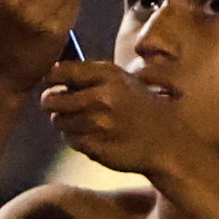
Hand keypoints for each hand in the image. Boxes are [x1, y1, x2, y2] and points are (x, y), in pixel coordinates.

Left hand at [36, 56, 209, 184]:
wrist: (167, 142)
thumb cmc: (141, 108)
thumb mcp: (122, 82)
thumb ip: (90, 77)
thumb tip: (51, 75)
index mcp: (108, 75)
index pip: (60, 71)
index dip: (51, 79)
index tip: (54, 84)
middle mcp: (102, 97)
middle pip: (51, 99)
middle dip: (53, 103)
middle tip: (61, 107)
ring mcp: (99, 124)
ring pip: (58, 121)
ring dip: (66, 123)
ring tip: (86, 123)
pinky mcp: (97, 147)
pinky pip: (70, 140)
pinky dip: (77, 139)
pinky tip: (94, 136)